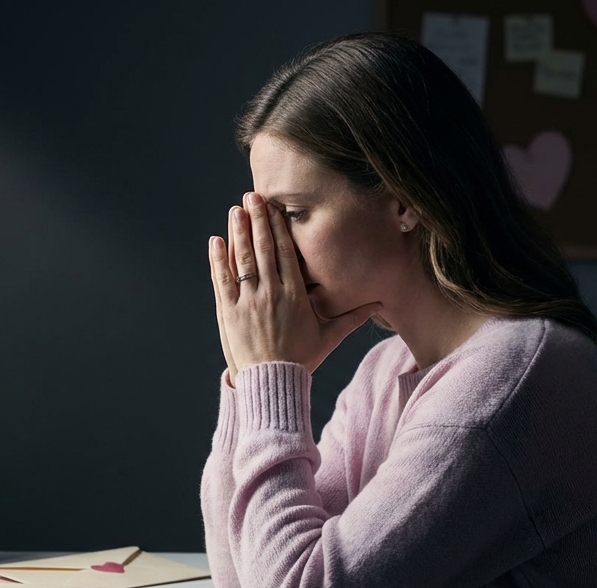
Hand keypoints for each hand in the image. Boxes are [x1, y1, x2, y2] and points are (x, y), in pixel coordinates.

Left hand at [207, 192, 380, 380]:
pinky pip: (223, 280)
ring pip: (243, 259)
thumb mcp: (329, 337)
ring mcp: (248, 301)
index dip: (279, 227)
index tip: (275, 207)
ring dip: (238, 232)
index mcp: (295, 295)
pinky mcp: (229, 312)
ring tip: (236, 210)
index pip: (286, 253)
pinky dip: (218, 259)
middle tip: (252, 196)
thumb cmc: (301, 359)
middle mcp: (271, 293)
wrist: (272, 382)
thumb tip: (380, 305)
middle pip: (264, 248)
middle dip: (257, 220)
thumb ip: (352, 317)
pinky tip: (216, 240)